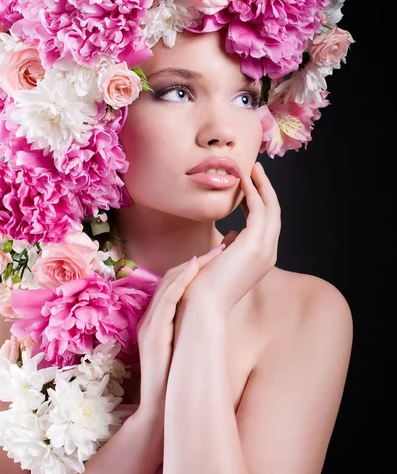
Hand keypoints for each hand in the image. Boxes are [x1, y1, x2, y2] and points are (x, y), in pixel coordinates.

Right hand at [135, 244, 225, 417]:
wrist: (159, 413)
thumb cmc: (177, 382)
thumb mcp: (186, 349)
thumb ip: (193, 330)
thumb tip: (216, 315)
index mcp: (158, 320)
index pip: (175, 284)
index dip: (196, 267)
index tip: (220, 256)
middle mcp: (151, 319)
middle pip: (170, 278)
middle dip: (196, 261)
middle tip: (221, 247)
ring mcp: (149, 326)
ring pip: (167, 285)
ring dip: (190, 266)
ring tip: (213, 254)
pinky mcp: (151, 336)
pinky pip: (165, 302)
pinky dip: (179, 283)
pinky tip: (194, 270)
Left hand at [180, 162, 280, 318]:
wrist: (200, 305)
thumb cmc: (204, 286)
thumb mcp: (221, 261)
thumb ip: (229, 247)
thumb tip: (232, 235)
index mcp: (260, 258)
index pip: (265, 223)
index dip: (259, 201)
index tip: (248, 184)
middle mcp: (268, 254)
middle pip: (273, 213)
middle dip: (265, 189)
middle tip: (254, 168)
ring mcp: (264, 250)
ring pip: (271, 208)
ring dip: (262, 185)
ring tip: (251, 168)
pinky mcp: (255, 244)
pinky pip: (260, 209)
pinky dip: (254, 192)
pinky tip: (243, 180)